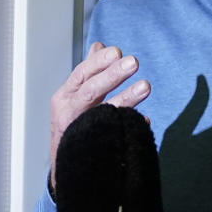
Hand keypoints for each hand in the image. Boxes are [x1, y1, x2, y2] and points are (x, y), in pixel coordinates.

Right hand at [49, 42, 149, 187]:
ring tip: (146, 86)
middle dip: (112, 75)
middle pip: (90, 90)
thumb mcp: (74, 96)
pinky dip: (128, 124)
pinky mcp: (89, 147)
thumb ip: (89, 72)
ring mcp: (78, 131)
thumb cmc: (71, 124)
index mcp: (65, 96)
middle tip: (133, 62)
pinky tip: (143, 119)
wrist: (65, 165)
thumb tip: (99, 46)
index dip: (99, 62)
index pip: (81, 73)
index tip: (118, 52)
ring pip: (103, 111)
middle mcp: (68, 112)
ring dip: (126, 98)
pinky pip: (112, 134)